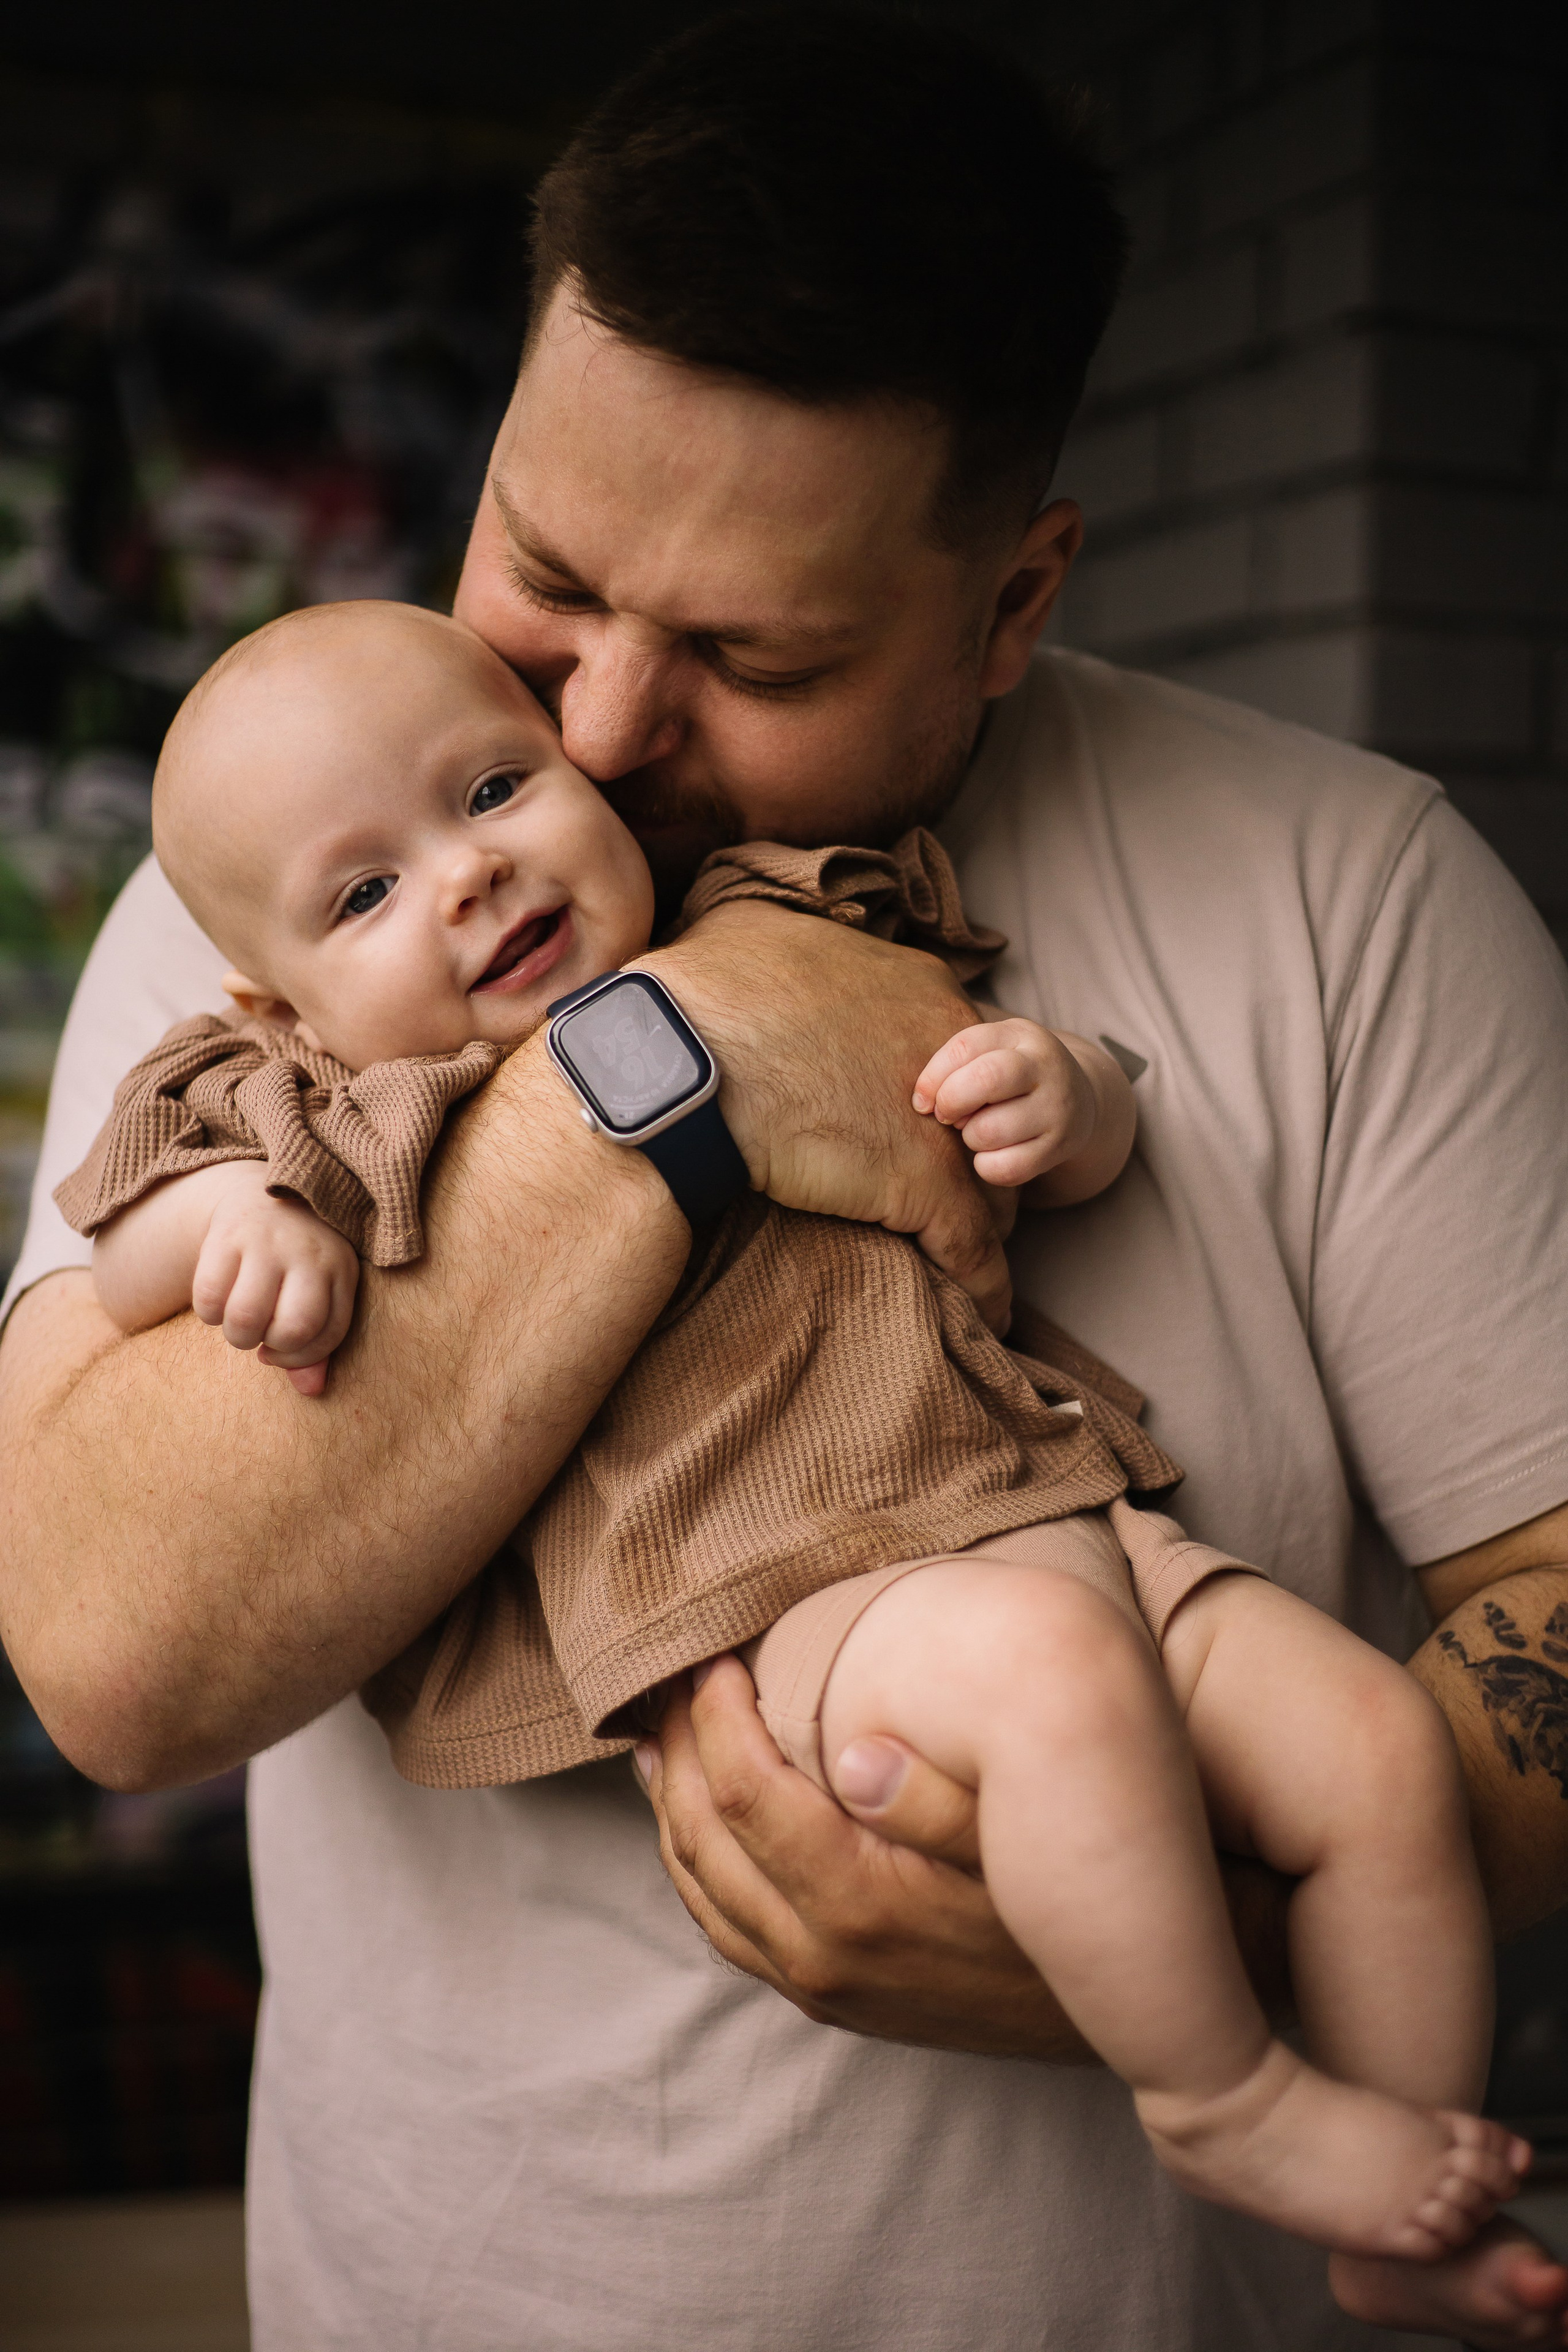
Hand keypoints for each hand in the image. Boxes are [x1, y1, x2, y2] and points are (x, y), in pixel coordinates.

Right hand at [191, 1168, 359, 1394]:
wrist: (260, 1197)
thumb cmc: (294, 1263)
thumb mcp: (317, 1295)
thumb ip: (316, 1346)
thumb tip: (311, 1390)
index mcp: (341, 1269)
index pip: (328, 1335)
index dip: (299, 1357)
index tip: (279, 1349)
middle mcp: (310, 1252)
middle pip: (293, 1329)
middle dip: (268, 1345)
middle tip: (260, 1331)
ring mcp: (269, 1240)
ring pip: (247, 1318)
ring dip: (236, 1334)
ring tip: (237, 1318)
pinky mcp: (226, 1233)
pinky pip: (209, 1297)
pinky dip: (208, 1312)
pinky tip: (218, 1298)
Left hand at [637, 1655, 1298, 2053]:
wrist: (1134, 2002)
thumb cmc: (1077, 1892)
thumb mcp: (1023, 1834)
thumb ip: (940, 1794)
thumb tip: (853, 1748)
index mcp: (862, 1905)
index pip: (744, 1792)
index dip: (715, 1715)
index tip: (713, 1656)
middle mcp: (827, 1958)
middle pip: (704, 1840)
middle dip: (677, 1752)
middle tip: (665, 1681)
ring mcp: (827, 1987)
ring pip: (704, 1893)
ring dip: (673, 1812)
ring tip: (657, 1741)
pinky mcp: (839, 2001)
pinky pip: (731, 1932)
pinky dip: (698, 1869)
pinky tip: (695, 1824)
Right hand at [645, 904, 1012, 1330]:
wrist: (681, 1058)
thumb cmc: (701, 997)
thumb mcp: (759, 936)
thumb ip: (790, 949)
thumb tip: (762, 948)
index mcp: (916, 989)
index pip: (960, 1060)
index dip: (943, 1102)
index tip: (920, 1126)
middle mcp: (949, 1051)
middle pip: (989, 1119)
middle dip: (975, 1156)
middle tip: (952, 1191)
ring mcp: (942, 1120)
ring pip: (992, 1184)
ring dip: (984, 1221)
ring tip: (973, 1259)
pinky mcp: (924, 1185)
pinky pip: (975, 1248)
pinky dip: (986, 1284)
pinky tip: (989, 1311)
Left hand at [914, 1021, 1135, 1206]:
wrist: (1076, 1101)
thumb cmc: (1012, 1077)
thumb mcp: (990, 1052)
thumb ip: (953, 1064)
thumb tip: (923, 1102)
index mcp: (1020, 1034)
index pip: (965, 1047)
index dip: (933, 1077)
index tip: (924, 1099)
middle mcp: (1045, 1066)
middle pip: (984, 1079)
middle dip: (951, 1102)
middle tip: (948, 1116)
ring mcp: (1057, 1108)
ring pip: (989, 1131)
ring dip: (970, 1138)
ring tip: (978, 1131)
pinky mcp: (1060, 1147)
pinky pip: (1007, 1168)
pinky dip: (986, 1167)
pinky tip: (991, 1155)